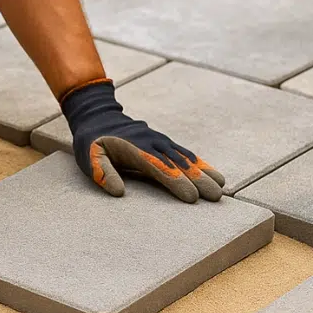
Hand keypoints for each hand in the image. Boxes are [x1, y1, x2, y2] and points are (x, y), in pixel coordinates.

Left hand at [60, 78, 224, 202]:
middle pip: (179, 164)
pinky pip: (186, 154)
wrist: (98, 115)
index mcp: (136, 149)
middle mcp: (153, 144)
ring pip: (186, 158)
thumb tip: (118, 192)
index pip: (159, 168)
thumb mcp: (90, 156)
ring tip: (222, 187)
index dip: (176, 182)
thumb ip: (103, 173)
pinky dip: (201, 164)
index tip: (191, 197)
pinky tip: (214, 175)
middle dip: (199, 180)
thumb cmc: (93, 141)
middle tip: (216, 196)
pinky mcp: (165, 142)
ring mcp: (161, 142)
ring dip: (204, 173)